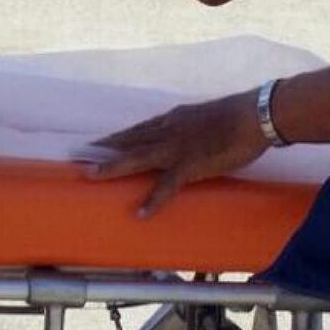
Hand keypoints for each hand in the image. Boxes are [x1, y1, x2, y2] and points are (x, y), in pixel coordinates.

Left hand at [86, 92, 269, 217]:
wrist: (253, 117)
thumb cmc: (236, 118)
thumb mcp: (202, 118)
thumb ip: (189, 127)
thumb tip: (184, 134)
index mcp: (171, 120)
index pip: (136, 129)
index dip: (115, 137)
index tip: (96, 143)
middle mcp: (166, 131)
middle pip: (127, 140)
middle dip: (102, 148)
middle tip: (77, 154)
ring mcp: (175, 148)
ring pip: (136, 158)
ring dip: (112, 167)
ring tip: (90, 175)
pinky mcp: (189, 165)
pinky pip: (166, 186)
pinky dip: (152, 200)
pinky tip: (140, 213)